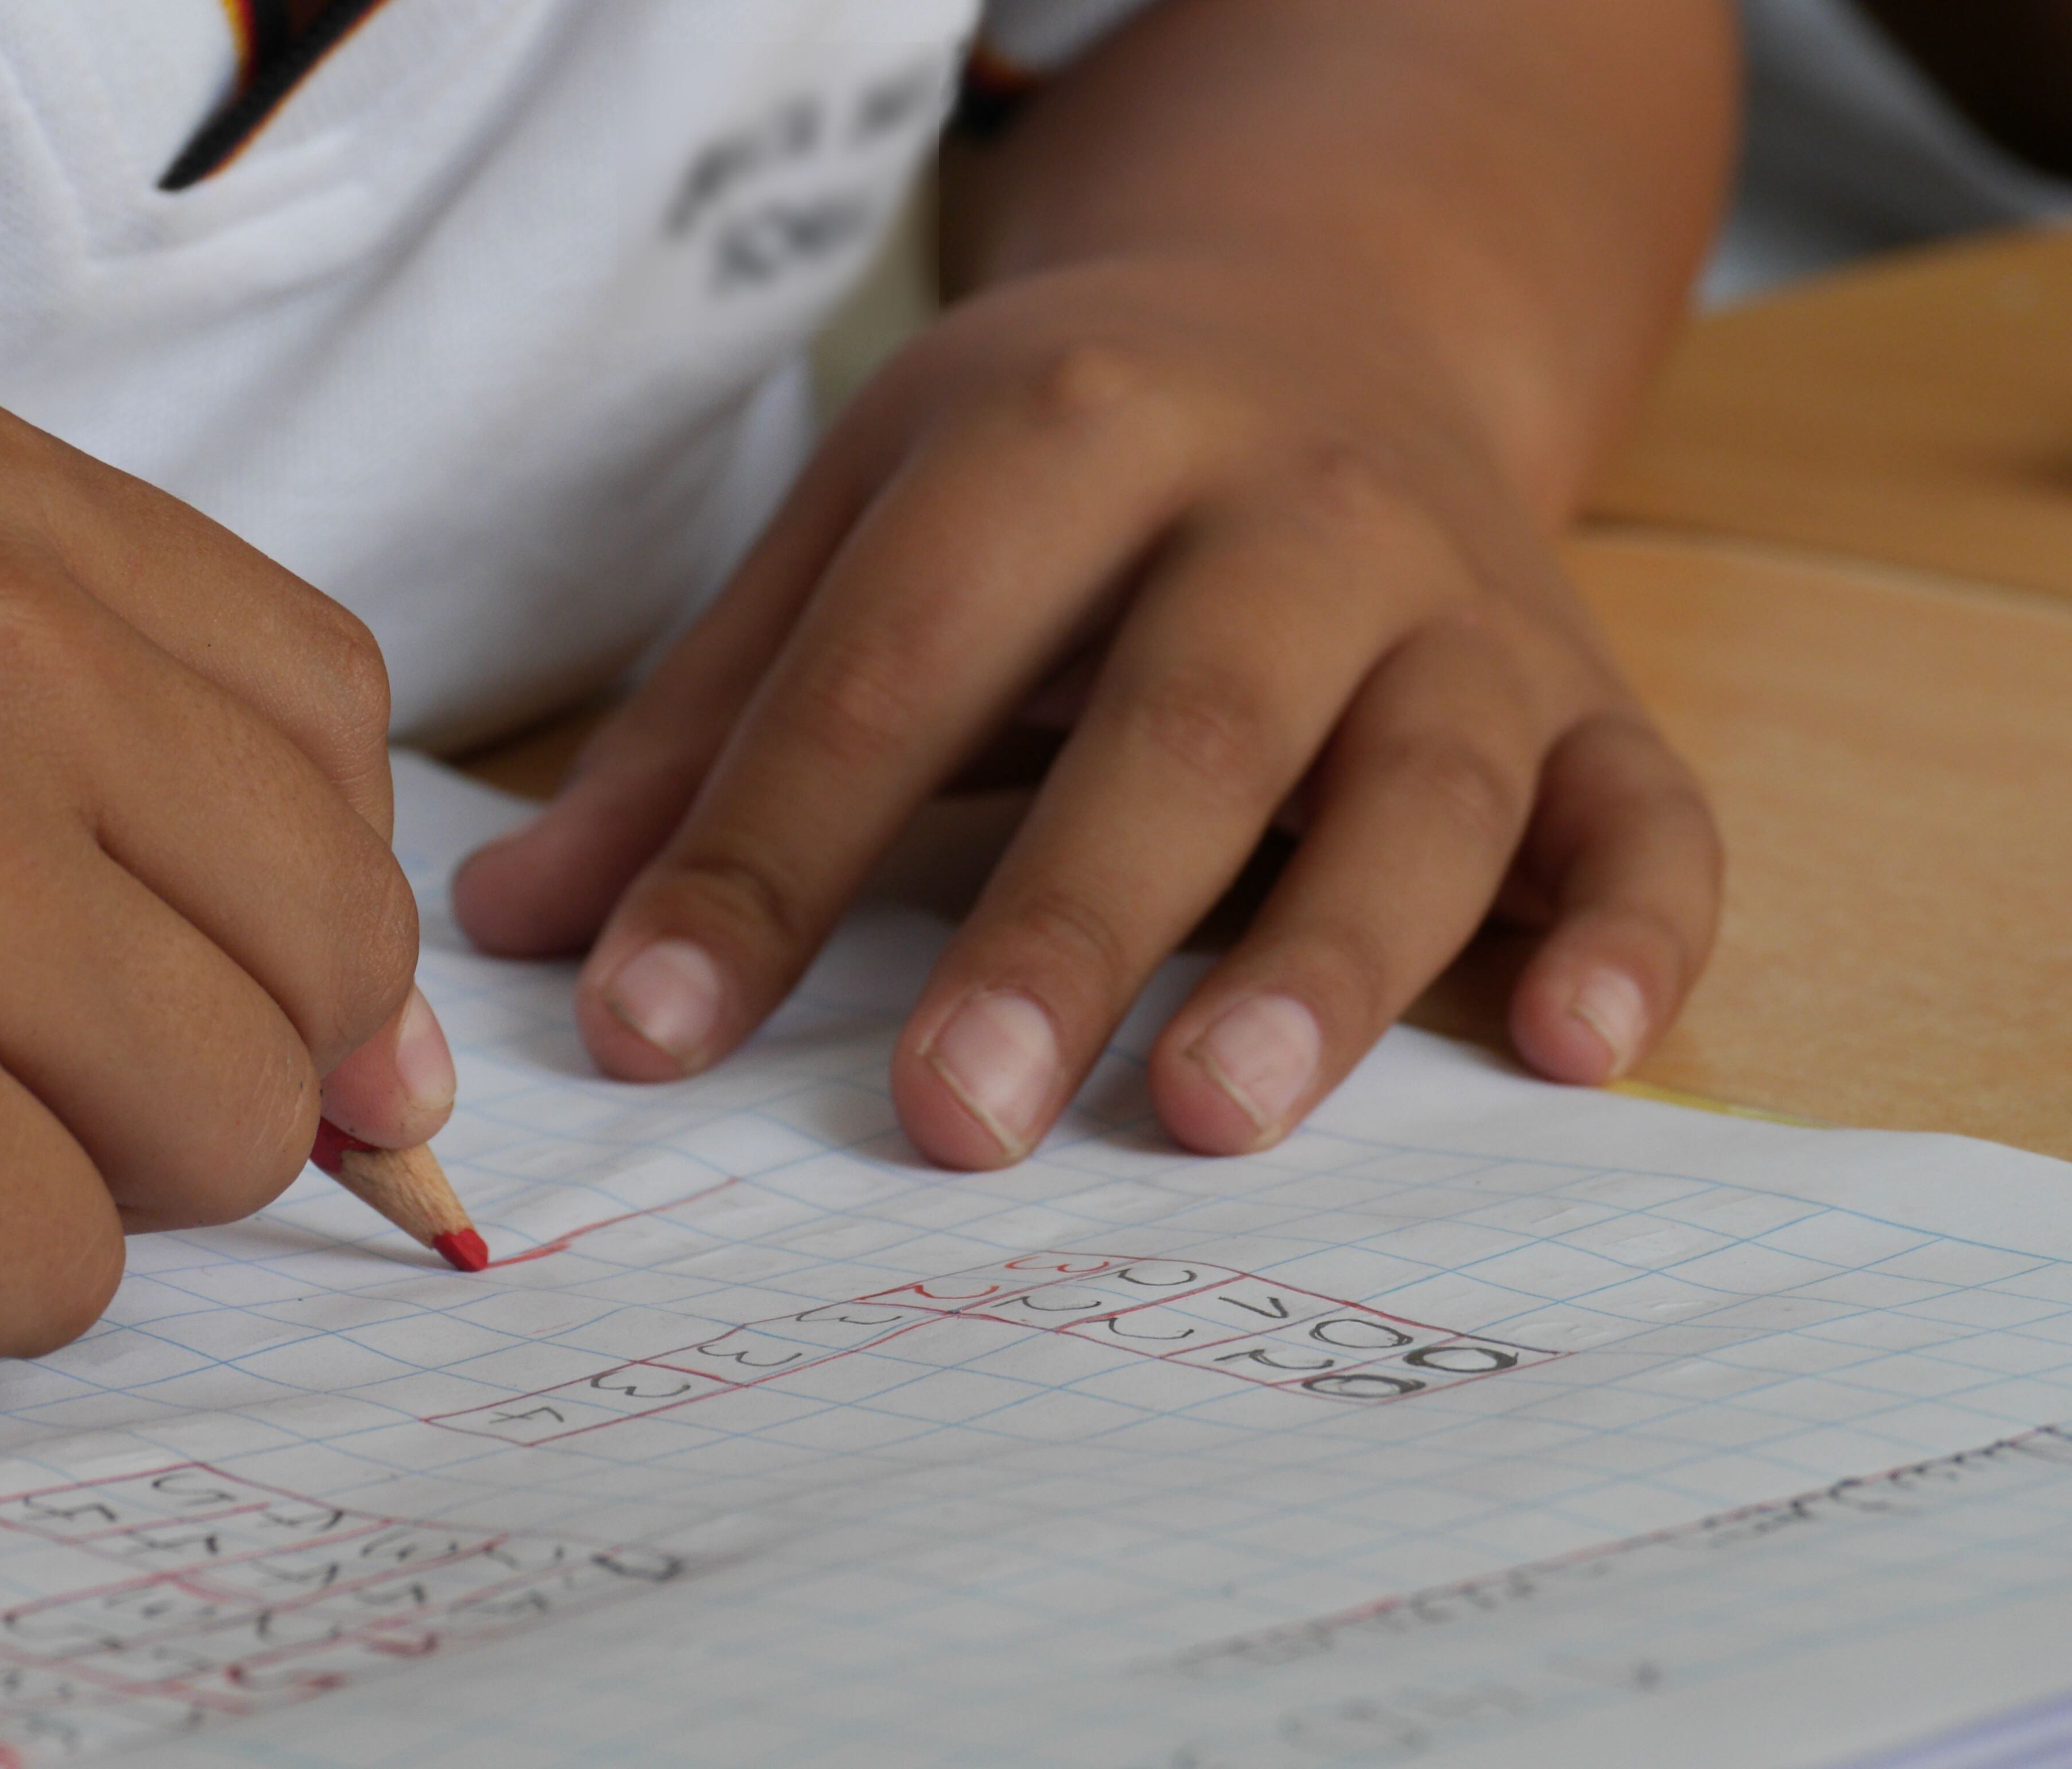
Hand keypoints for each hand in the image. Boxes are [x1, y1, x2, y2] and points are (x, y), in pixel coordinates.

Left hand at [456, 253, 1718, 1166]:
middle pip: (1181, 722)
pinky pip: (1646, 815)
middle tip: (951, 1120)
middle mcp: (1287, 505)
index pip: (894, 667)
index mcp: (1067, 435)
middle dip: (1063, 924)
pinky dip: (1634, 931)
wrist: (1328, 312)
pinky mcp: (1587, 692)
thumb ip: (706, 728)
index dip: (763, 856)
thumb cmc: (1059, 466)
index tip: (647, 1036)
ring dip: (1328, 956)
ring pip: (1421, 784)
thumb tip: (519, 935)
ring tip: (1212, 1115)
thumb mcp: (864, 524)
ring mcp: (1460, 602)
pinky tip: (1575, 1053)